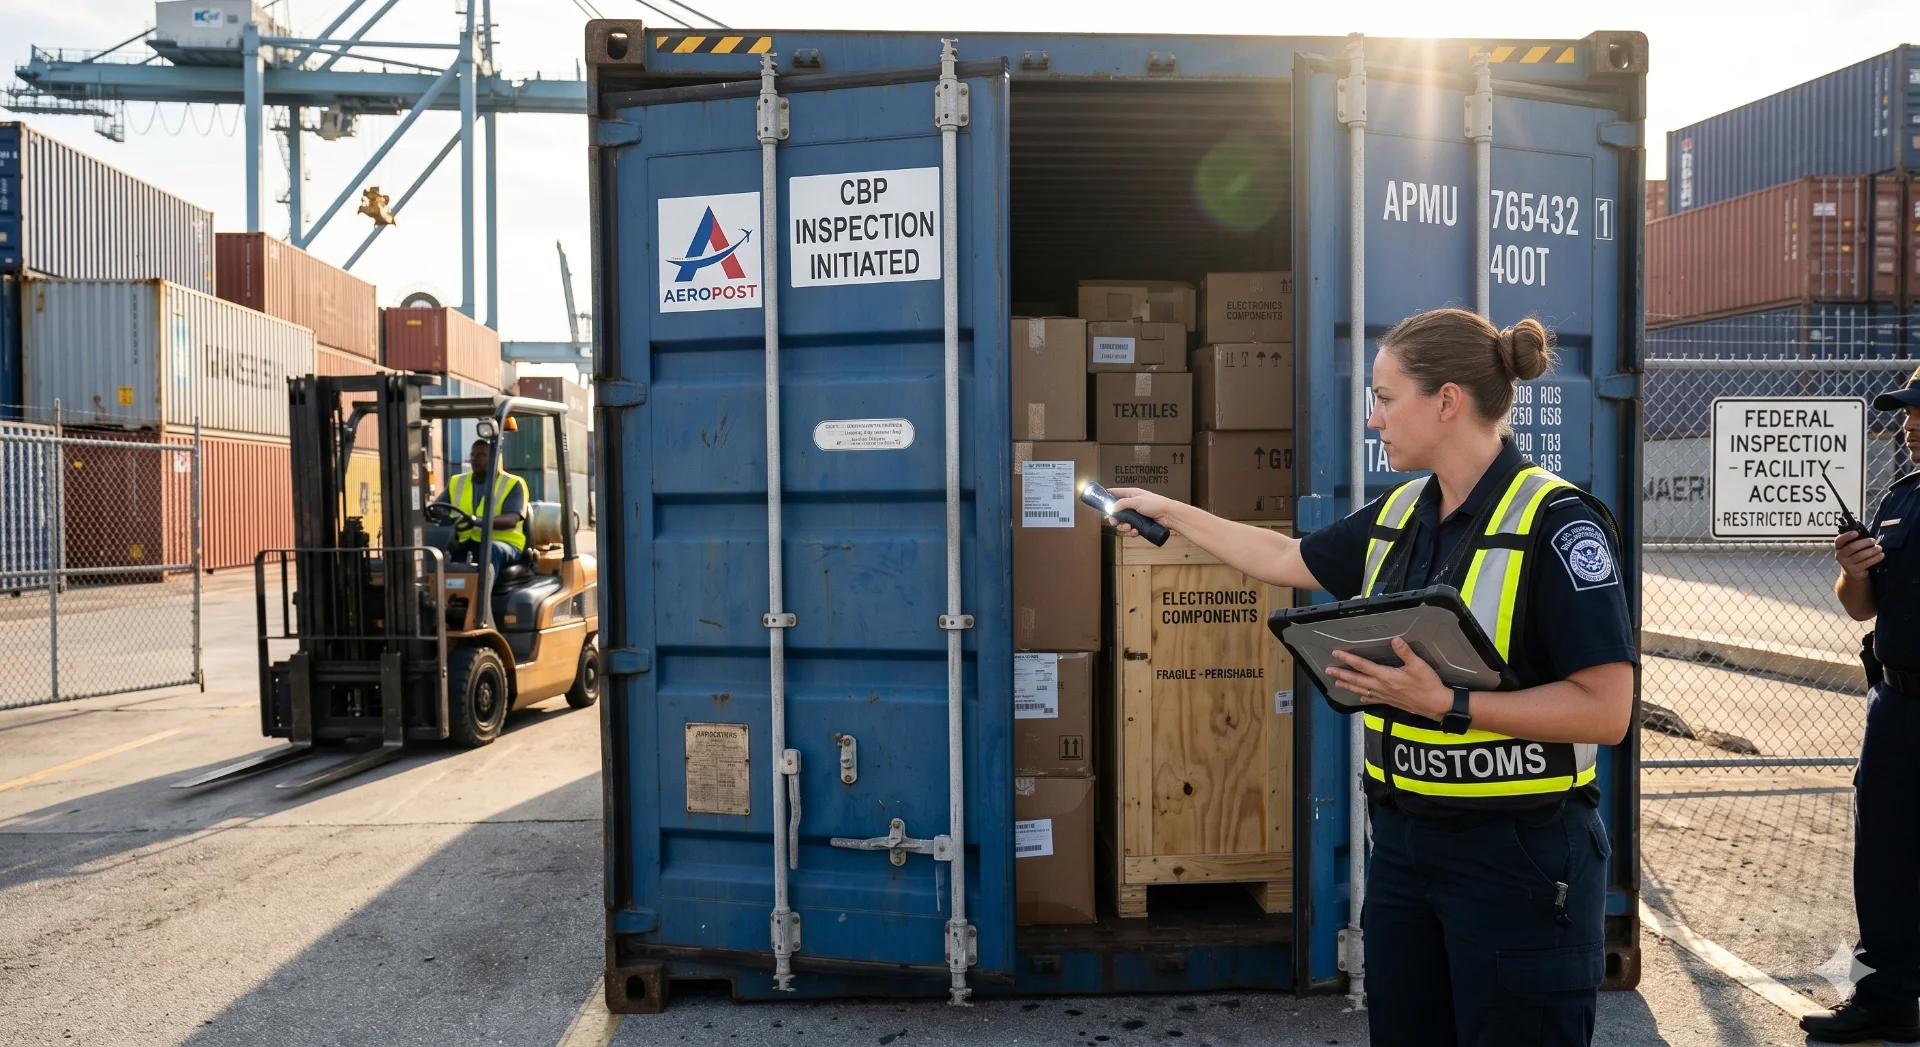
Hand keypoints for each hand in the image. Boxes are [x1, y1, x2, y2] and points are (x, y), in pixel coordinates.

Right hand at [1105, 487, 1179, 537]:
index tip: (1100, 502)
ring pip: (1125, 521)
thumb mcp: (1137, 501)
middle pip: (1118, 510)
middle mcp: (1133, 503)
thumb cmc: (1157, 504)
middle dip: (1115, 518)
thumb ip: (1122, 504)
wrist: (1170, 516)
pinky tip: (1135, 531)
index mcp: (1132, 494)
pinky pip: (1132, 528)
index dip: (1107, 497)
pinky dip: (1132, 531)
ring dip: (1125, 526)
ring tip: (1129, 527)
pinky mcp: (1141, 523)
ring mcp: (1137, 514)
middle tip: (1113, 522)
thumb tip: (1112, 508)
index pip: (1116, 493)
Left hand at [1326, 636, 1451, 720]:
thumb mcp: (1419, 666)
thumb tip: (1395, 640)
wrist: (1436, 705)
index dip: (1348, 659)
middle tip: (1328, 671)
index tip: (1336, 654)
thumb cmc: (1428, 685)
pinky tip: (1360, 697)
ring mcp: (1385, 696)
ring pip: (1361, 690)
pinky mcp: (1390, 702)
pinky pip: (1372, 699)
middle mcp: (1381, 687)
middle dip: (1341, 674)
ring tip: (1336, 684)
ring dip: (1348, 686)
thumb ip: (1405, 652)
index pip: (1362, 666)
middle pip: (1357, 680)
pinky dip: (1364, 697)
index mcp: (1386, 677)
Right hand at [1835, 531, 1883, 578]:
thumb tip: (1867, 534)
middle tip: (1873, 541)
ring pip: (1860, 555)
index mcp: (1839, 548)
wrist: (1852, 573)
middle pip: (1852, 547)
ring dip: (1872, 551)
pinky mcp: (1855, 572)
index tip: (1856, 532)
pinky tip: (1881, 555)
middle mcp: (1840, 556)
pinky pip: (1866, 563)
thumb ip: (1855, 542)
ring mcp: (1847, 565)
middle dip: (1864, 543)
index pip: (1839, 540)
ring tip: (1879, 548)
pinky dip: (1875, 558)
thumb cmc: (1854, 556)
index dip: (1847, 536)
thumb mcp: (1851, 549)